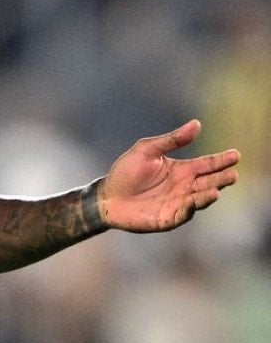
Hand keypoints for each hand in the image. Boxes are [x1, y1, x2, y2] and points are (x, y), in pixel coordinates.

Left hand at [99, 119, 239, 232]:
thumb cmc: (126, 172)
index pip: (208, 164)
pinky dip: (191, 208)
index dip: (222, 160)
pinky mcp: (169, 218)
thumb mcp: (146, 150)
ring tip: (217, 189)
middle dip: (222, 178)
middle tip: (232, 174)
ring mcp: (179, 203)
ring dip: (209, 194)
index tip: (236, 155)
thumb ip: (171, 140)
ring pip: (200, 198)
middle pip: (209, 182)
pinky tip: (196, 201)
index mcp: (183, 170)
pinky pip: (184, 213)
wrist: (107, 197)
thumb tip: (196, 124)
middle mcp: (185, 187)